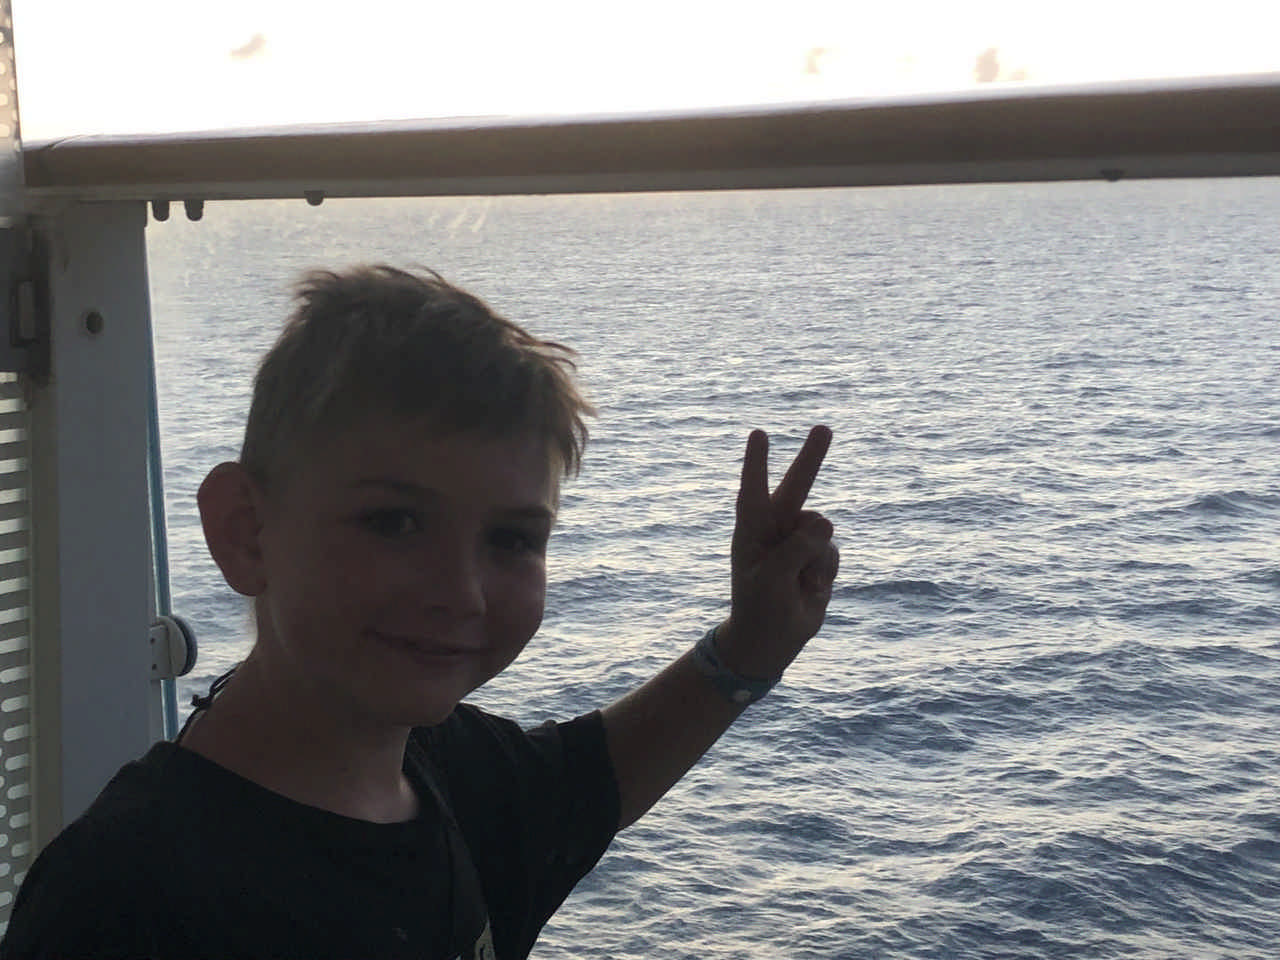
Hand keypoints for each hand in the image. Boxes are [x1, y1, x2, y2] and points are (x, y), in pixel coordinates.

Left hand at [717, 425, 837, 679]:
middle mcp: (774, 529)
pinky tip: (811, 588)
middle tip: (824, 427)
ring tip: (800, 583)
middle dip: (811, 458)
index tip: (760, 434)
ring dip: (817, 558)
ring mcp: (797, 541)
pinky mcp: (816, 557)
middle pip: (796, 487)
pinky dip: (825, 571)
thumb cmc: (760, 608)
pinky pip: (831, 551)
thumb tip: (825, 524)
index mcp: (751, 531)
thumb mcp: (773, 580)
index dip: (757, 463)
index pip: (753, 491)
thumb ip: (796, 549)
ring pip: (822, 530)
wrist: (772, 641)